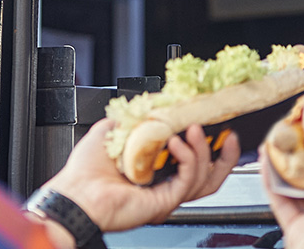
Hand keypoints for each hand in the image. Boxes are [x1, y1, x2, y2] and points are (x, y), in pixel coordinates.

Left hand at [40, 119, 239, 233]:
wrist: (76, 192)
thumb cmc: (86, 170)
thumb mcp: (114, 130)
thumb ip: (136, 116)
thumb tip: (154, 100)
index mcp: (157, 171)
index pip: (194, 162)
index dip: (208, 144)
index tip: (215, 123)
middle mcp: (165, 185)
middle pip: (210, 175)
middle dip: (225, 155)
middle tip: (228, 134)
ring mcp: (166, 195)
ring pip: (205, 178)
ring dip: (204, 150)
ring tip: (193, 129)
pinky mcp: (164, 202)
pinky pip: (188, 180)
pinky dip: (188, 158)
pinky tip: (176, 142)